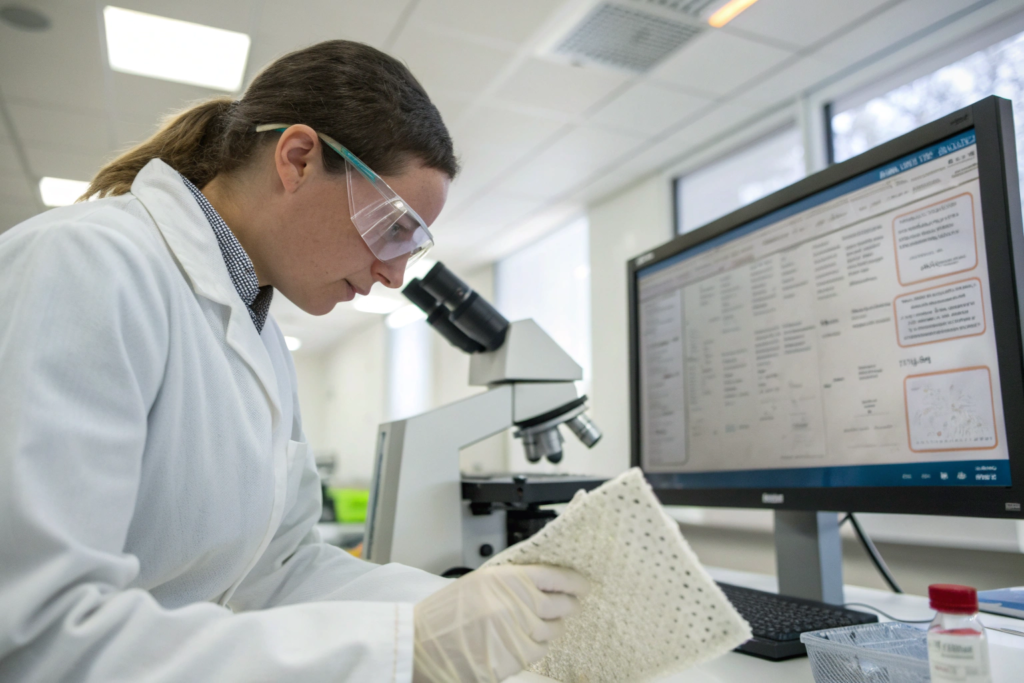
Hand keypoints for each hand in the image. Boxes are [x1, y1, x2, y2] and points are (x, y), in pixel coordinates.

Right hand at [412, 564, 588, 682]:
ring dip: (550, 628)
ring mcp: (515, 632)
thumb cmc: (446, 613)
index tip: (582, 585)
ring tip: (536, 625)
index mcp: (505, 578)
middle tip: (568, 605)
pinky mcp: (513, 657)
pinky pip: (538, 651)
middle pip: (559, 605)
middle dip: (566, 606)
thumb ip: (512, 581)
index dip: (572, 581)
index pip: (553, 576)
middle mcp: (514, 603)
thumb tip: (546, 584)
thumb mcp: (479, 583)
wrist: (421, 643)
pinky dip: (536, 646)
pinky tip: (522, 641)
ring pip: (551, 631)